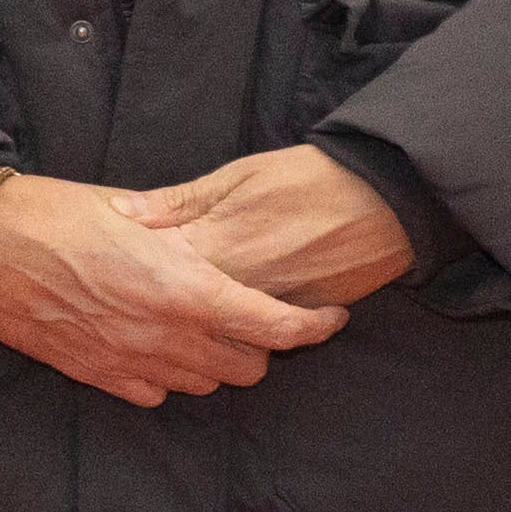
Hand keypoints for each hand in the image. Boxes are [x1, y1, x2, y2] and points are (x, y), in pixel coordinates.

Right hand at [0, 170, 347, 405]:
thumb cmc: (54, 214)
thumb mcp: (133, 209)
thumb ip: (184, 230)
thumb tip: (213, 229)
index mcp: (184, 288)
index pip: (275, 327)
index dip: (314, 327)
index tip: (330, 317)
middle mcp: (163, 334)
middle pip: (249, 366)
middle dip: (263, 345)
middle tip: (255, 315)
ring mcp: (127, 360)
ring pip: (203, 384)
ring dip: (215, 361)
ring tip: (205, 329)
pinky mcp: (93, 374)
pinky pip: (154, 393)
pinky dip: (168, 376)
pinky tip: (158, 345)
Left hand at [128, 145, 419, 313]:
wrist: (390, 198)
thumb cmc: (310, 178)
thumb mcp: (237, 176)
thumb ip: (177, 201)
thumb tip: (120, 212)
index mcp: (211, 252)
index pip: (152, 277)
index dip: (134, 276)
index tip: (120, 269)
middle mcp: (235, 293)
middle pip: (182, 317)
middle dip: (162, 312)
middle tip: (147, 300)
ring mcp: (268, 311)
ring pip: (221, 335)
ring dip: (204, 328)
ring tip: (194, 311)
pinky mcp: (299, 318)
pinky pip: (261, 333)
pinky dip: (248, 327)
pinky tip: (242, 313)